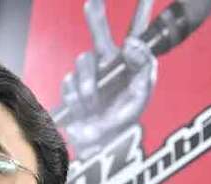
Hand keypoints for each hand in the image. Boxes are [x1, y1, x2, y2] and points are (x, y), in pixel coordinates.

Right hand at [60, 0, 156, 158]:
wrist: (101, 142)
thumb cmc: (124, 118)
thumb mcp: (141, 92)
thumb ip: (141, 65)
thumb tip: (130, 43)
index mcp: (126, 64)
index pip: (130, 35)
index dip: (133, 13)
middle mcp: (106, 66)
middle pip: (98, 38)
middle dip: (96, 18)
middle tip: (93, 2)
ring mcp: (87, 77)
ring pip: (82, 64)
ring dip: (87, 85)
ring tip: (93, 103)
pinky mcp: (71, 90)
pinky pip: (69, 83)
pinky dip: (75, 97)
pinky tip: (82, 108)